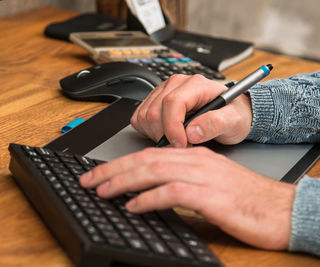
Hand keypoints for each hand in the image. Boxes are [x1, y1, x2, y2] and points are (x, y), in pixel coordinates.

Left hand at [80, 147, 294, 249]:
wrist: (281, 209)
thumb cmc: (245, 199)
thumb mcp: (208, 184)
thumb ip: (179, 182)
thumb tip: (147, 192)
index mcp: (193, 156)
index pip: (149, 154)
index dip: (120, 163)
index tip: (99, 173)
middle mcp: (196, 161)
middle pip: (146, 160)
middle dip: (112, 169)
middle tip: (89, 180)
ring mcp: (204, 176)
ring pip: (154, 171)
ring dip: (124, 181)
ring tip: (102, 190)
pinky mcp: (212, 196)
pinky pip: (173, 192)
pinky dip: (149, 198)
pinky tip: (133, 206)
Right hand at [131, 74, 252, 146]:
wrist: (230, 115)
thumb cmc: (233, 115)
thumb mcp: (234, 121)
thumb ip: (216, 124)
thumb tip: (192, 131)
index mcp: (195, 84)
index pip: (172, 103)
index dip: (172, 127)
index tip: (181, 144)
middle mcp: (175, 85)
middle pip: (153, 112)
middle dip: (165, 135)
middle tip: (183, 146)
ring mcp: (162, 93)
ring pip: (143, 117)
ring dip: (156, 135)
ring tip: (177, 140)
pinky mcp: (153, 102)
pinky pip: (139, 119)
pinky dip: (149, 132)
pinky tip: (167, 135)